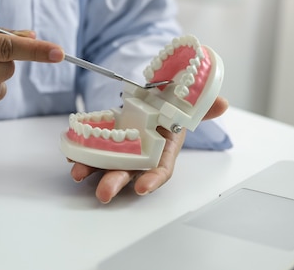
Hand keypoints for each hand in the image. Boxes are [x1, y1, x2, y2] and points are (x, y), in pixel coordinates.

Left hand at [69, 96, 228, 202]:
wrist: (154, 99)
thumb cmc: (171, 108)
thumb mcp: (187, 105)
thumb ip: (203, 106)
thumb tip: (222, 103)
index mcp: (163, 150)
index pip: (160, 171)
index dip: (152, 180)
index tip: (142, 188)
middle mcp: (141, 155)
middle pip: (129, 173)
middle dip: (115, 183)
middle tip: (103, 193)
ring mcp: (121, 149)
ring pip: (105, 164)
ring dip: (91, 170)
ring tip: (77, 173)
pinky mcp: (105, 140)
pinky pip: (92, 149)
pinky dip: (80, 152)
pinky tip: (70, 153)